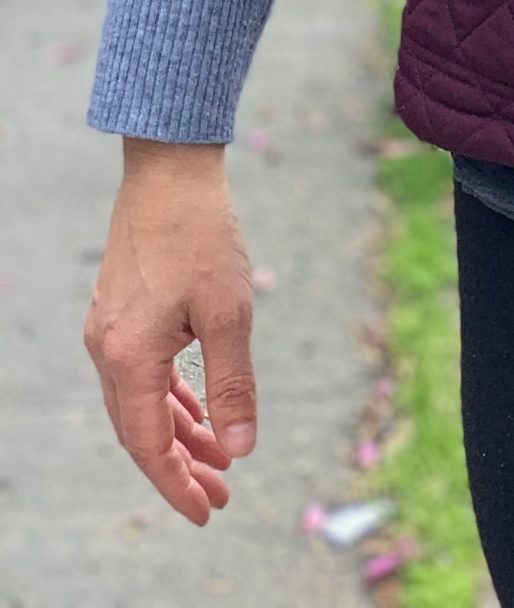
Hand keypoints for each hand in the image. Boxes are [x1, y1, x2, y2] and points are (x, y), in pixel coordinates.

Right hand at [84, 141, 256, 524]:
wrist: (171, 168)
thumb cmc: (203, 234)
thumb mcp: (229, 311)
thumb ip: (232, 383)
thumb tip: (240, 448)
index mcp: (128, 358)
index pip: (148, 445)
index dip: (177, 485)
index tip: (207, 512)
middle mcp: (107, 351)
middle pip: (142, 430)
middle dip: (182, 466)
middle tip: (222, 495)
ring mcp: (110, 331)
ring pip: (142, 403)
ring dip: (178, 432)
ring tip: (218, 460)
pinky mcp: (121, 312)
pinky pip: (143, 373)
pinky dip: (170, 397)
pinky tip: (198, 410)